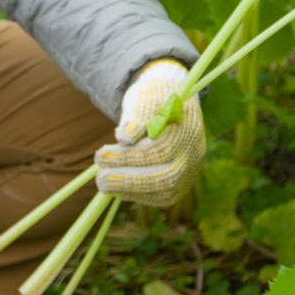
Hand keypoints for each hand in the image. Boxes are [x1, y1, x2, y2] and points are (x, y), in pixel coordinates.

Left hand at [94, 59, 205, 206]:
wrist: (169, 101)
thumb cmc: (153, 98)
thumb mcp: (143, 98)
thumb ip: (136, 117)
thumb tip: (125, 138)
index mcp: (187, 129)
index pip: (159, 150)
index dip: (128, 157)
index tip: (100, 156)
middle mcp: (194, 153)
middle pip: (167, 177)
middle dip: (131, 181)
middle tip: (101, 179)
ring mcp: (190, 170)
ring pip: (166, 192)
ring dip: (132, 191)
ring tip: (104, 183)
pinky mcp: (182, 182)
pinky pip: (163, 196)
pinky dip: (139, 195)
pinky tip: (118, 190)